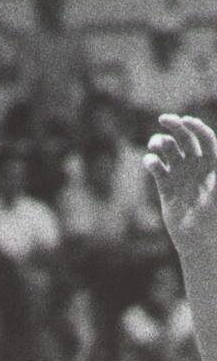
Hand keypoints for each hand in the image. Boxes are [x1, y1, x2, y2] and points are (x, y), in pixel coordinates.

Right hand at [144, 113, 216, 246]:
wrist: (199, 242)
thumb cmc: (215, 220)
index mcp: (213, 164)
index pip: (205, 138)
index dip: (196, 127)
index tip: (185, 121)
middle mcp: (196, 165)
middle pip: (184, 137)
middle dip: (174, 125)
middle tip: (164, 119)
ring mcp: (179, 173)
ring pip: (167, 148)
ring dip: (159, 141)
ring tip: (156, 146)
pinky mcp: (165, 184)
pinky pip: (156, 166)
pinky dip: (151, 161)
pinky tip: (152, 164)